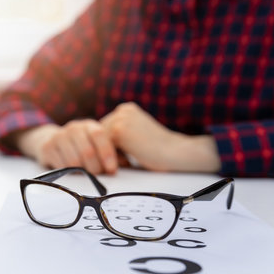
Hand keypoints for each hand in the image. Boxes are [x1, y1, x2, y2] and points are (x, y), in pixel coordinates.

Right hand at [13, 121, 117, 174]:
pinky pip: (61, 166)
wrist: (52, 140)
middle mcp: (73, 128)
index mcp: (89, 125)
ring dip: (83, 173)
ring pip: (74, 161)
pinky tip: (74, 174)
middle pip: (87, 151)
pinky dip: (70, 174)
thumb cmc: (82, 146)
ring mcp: (59, 136)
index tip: (112, 170)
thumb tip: (128, 166)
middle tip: (100, 177)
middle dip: (96, 169)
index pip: (99, 135)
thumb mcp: (97, 146)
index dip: (107, 153)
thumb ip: (114, 153)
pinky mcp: (48, 147)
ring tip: (88, 177)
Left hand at [101, 102, 220, 171]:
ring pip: (99, 142)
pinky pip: (102, 148)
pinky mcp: (119, 130)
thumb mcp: (137, 136)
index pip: (104, 129)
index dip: (109, 146)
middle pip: (99, 134)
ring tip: (125, 163)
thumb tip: (97, 147)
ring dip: (108, 154)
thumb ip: (121, 135)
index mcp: (127, 109)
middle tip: (122, 163)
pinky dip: (110, 158)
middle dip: (106, 149)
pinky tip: (126, 163)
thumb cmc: (158, 151)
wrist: (176, 153)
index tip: (121, 158)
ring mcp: (120, 118)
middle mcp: (122, 110)